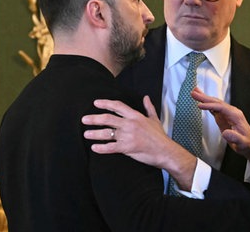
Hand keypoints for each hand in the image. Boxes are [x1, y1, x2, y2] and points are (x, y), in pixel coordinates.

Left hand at [82, 96, 196, 189]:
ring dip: (95, 133)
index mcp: (136, 116)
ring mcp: (128, 136)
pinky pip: (111, 147)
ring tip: (86, 134)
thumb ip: (149, 108)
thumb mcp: (155, 119)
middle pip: (108, 119)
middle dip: (94, 119)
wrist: (165, 151)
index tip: (96, 103)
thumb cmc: (160, 136)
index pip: (118, 106)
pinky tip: (94, 148)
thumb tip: (146, 97)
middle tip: (84, 119)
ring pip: (107, 133)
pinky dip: (101, 148)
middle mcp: (130, 124)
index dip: (106, 103)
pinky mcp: (127, 148)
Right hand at [192, 88, 249, 166]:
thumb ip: (234, 137)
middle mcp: (231, 112)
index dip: (210, 106)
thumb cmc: (246, 143)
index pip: (221, 107)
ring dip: (204, 98)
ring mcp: (227, 114)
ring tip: (195, 93)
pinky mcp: (223, 117)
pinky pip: (214, 108)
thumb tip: (225, 133)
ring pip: (215, 103)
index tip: (200, 106)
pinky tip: (201, 101)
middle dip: (205, 97)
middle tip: (194, 93)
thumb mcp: (241, 142)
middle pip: (216, 102)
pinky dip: (207, 104)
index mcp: (235, 115)